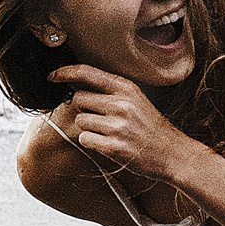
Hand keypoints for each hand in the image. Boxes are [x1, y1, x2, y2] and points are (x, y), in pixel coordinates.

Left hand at [47, 64, 188, 182]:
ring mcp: (118, 126)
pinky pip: (85, 139)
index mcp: (126, 88)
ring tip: (108, 132)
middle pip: (79, 98)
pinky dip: (91, 142)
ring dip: (88, 127)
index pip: (87, 73)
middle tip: (101, 118)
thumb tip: (74, 81)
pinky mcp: (114, 147)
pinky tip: (108, 143)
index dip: (65, 72)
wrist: (172, 153)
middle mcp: (122, 104)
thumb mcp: (136, 99)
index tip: (52, 76)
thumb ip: (109, 89)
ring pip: (80, 120)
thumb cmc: (150, 126)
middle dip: (84, 108)